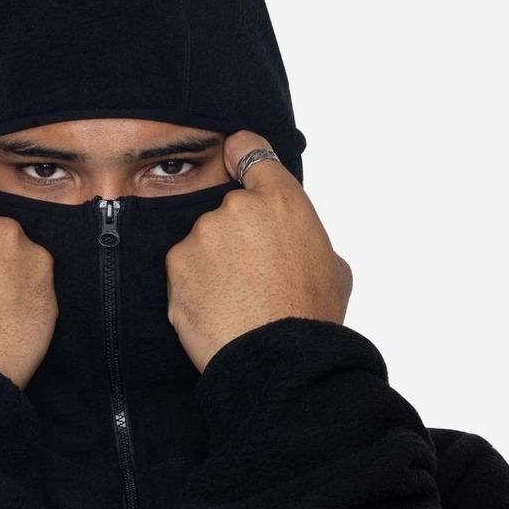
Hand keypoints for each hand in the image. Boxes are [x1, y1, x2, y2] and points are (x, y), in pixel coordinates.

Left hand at [165, 130, 352, 372]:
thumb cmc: (311, 315)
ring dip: (212, 263)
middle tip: (253, 275)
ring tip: (236, 299)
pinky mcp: (176, 265)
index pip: (250, 151)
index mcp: (280, 199)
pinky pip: (184, 270)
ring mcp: (201, 235)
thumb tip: (294, 242)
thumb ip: (304, 237)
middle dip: (234, 236)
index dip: (241, 155)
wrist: (275, 357)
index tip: (233, 158)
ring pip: (203, 243)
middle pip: (226, 211)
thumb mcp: (332, 265)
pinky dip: (194, 286)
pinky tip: (216, 309)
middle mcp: (235, 208)